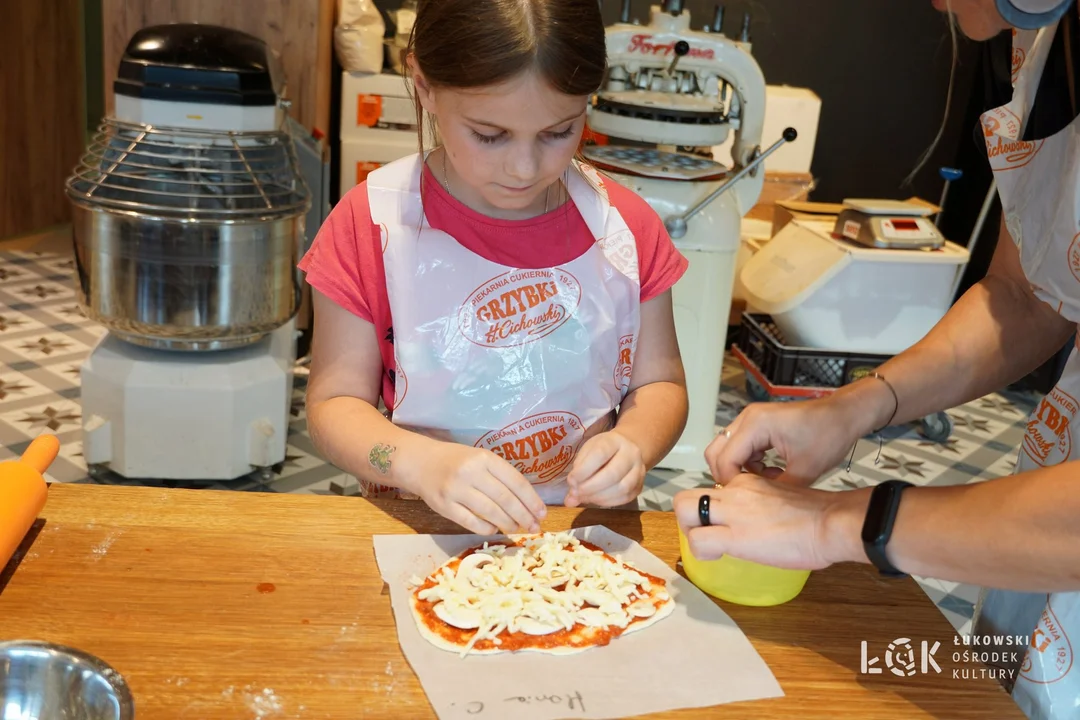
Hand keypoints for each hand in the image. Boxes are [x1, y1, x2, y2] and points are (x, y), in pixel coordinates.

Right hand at [414, 442, 546, 534]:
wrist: (420, 463)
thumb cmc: (456, 461)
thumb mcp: (479, 458)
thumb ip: (500, 476)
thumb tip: (527, 503)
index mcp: (484, 458)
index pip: (516, 482)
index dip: (532, 500)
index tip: (542, 512)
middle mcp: (471, 472)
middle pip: (505, 500)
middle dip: (524, 516)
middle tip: (534, 526)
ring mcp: (456, 490)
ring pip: (491, 513)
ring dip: (508, 524)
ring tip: (517, 528)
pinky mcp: (444, 506)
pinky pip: (472, 523)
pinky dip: (487, 528)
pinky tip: (495, 528)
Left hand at [564, 431, 644, 507]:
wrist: (626, 449)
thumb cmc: (602, 450)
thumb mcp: (588, 451)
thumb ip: (578, 471)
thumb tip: (570, 500)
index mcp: (614, 440)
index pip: (600, 454)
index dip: (584, 470)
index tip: (571, 481)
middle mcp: (631, 454)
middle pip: (613, 473)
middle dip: (591, 487)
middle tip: (575, 493)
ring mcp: (639, 471)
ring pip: (622, 489)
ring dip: (599, 497)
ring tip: (584, 497)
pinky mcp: (640, 486)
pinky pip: (625, 498)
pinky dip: (607, 502)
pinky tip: (595, 500)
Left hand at [673, 474, 865, 570]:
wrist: (831, 521)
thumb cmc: (818, 515)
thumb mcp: (781, 497)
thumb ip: (762, 504)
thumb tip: (758, 522)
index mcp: (747, 482)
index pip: (712, 491)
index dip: (709, 510)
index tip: (722, 524)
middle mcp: (734, 491)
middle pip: (687, 495)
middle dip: (686, 517)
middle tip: (703, 534)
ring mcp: (732, 510)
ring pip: (683, 510)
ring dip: (690, 532)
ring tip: (709, 547)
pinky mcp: (734, 535)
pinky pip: (698, 540)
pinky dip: (700, 551)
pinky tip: (717, 556)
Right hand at [705, 395, 868, 485]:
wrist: (844, 415)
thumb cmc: (829, 434)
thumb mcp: (804, 471)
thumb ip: (775, 490)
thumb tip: (756, 508)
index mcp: (755, 425)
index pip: (724, 459)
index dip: (731, 483)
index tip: (746, 499)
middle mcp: (748, 418)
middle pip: (716, 452)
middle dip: (729, 476)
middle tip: (750, 492)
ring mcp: (751, 419)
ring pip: (727, 450)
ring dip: (742, 470)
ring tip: (769, 480)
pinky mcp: (758, 424)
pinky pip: (741, 447)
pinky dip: (750, 463)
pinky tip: (773, 471)